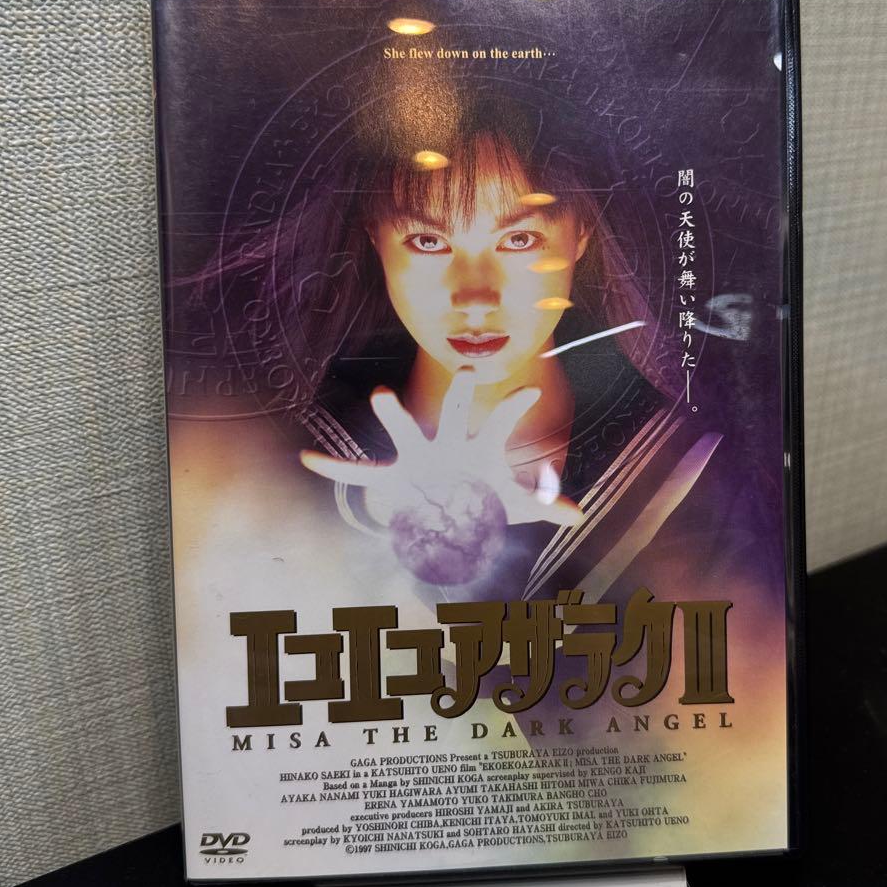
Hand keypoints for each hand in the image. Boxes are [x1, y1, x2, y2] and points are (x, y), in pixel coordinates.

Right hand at [300, 369, 582, 527]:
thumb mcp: (513, 507)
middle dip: (458, 396)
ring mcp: (417, 457)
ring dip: (393, 414)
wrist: (445, 512)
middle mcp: (448, 444)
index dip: (515, 410)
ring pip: (404, 431)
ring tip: (380, 392)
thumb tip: (578, 517)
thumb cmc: (482, 499)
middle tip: (466, 369)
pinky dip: (335, 470)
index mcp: (480, 449)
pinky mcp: (393, 478)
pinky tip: (308, 458)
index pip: (501, 424)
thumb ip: (544, 508)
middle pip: (454, 415)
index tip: (530, 392)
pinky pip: (361, 476)